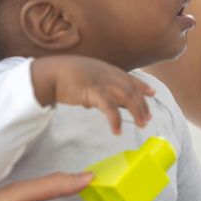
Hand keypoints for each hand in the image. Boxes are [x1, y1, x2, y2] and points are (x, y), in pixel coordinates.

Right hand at [31, 55, 155, 132]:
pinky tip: (117, 131)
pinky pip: (110, 108)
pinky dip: (116, 120)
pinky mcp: (94, 92)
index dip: (142, 85)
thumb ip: (90, 89)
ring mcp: (102, 82)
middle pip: (132, 89)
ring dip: (137, 112)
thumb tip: (91, 104)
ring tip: (142, 124)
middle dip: (142, 104)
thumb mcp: (82, 78)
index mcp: (105, 69)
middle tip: (148, 118)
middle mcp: (107, 73)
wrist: (48, 74)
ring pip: (127, 97)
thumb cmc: (61, 76)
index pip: (129, 77)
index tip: (152, 93)